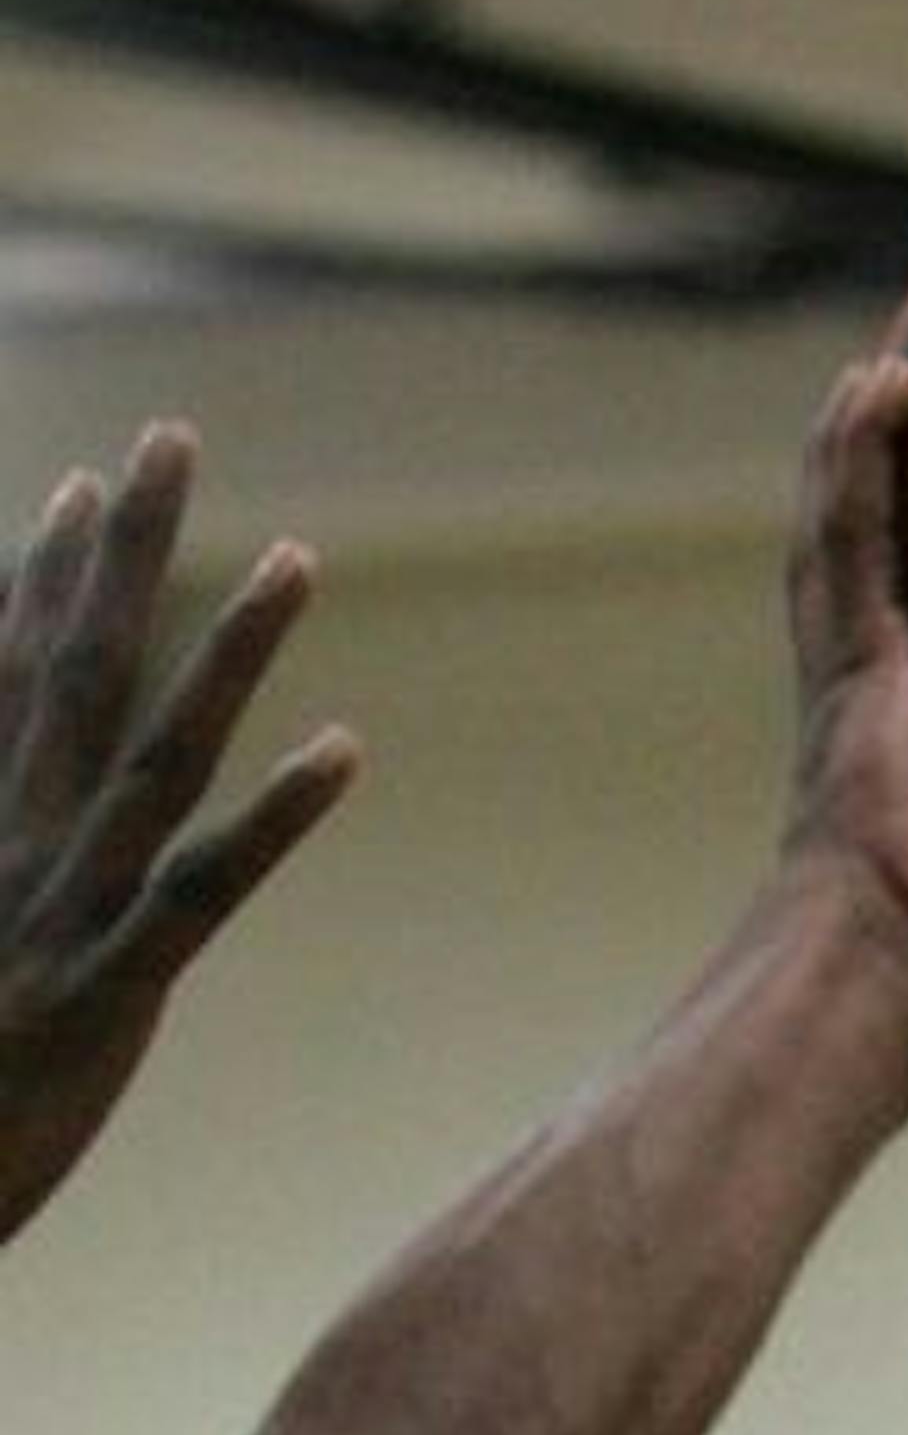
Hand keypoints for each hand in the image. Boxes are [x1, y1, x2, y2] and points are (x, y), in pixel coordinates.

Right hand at [0, 422, 357, 1246]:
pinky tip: (345, 748)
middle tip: (172, 436)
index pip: (4, 680)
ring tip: (297, 556)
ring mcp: (59, 917)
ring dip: (228, 653)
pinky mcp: (106, 997)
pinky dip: (275, 819)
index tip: (80, 484)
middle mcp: (8, 852)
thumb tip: (18, 810)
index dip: (40, 580)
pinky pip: (200, 892)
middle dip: (124, 552)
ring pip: (156, 756)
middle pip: (77, 675)